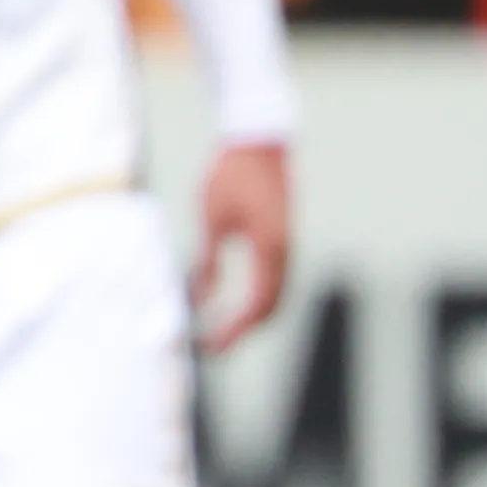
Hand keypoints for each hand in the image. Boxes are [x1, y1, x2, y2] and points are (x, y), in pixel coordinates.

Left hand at [192, 140, 291, 351]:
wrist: (258, 139)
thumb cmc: (232, 173)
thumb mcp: (212, 218)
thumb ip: (208, 261)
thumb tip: (199, 297)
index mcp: (270, 249)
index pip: (257, 305)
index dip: (236, 330)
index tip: (213, 347)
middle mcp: (285, 251)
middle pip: (272, 306)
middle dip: (246, 330)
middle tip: (217, 346)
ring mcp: (288, 243)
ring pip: (277, 294)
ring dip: (255, 316)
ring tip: (227, 332)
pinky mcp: (283, 236)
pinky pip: (276, 278)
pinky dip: (260, 297)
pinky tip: (241, 304)